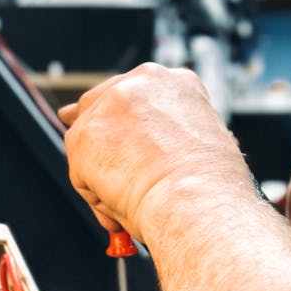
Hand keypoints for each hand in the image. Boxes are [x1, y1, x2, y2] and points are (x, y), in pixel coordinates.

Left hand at [59, 64, 249, 240]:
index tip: (115, 136)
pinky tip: (119, 206)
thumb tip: (148, 162)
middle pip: (99, 103)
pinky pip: (80, 172)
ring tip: (128, 201)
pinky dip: (94, 195)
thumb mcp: (203, 146)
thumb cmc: (210, 189)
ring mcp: (110, 107)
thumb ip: (171, 141)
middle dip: (93, 134)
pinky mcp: (86, 136)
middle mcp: (141, 84)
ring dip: (99, 176)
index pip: (136, 94)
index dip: (122, 118)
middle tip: (94, 165)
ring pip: (87, 143)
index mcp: (176, 84)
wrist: (197, 202)